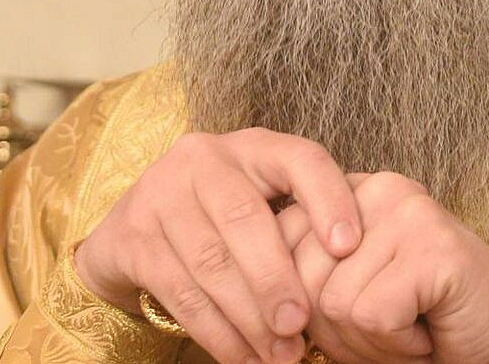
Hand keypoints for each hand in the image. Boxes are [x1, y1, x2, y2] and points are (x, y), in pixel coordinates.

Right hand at [74, 129, 361, 363]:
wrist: (134, 230)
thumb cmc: (225, 222)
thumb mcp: (266, 206)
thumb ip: (302, 226)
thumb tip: (356, 277)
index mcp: (253, 146)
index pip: (299, 159)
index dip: (328, 199)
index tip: (350, 247)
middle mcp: (203, 159)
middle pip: (246, 219)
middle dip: (277, 280)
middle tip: (302, 325)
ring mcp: (160, 194)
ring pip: (211, 261)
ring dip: (249, 317)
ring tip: (280, 355)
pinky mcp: (133, 236)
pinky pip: (180, 291)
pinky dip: (217, 331)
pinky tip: (243, 357)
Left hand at [280, 173, 488, 363]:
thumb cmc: (421, 321)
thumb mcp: (351, 289)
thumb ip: (307, 276)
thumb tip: (254, 296)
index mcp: (352, 192)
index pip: (276, 238)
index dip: (295, 299)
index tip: (341, 319)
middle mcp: (379, 188)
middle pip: (300, 276)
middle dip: (334, 328)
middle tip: (387, 328)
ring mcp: (409, 213)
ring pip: (333, 302)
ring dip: (368, 342)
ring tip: (410, 329)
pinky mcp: (433, 248)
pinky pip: (372, 316)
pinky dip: (396, 344)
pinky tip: (425, 332)